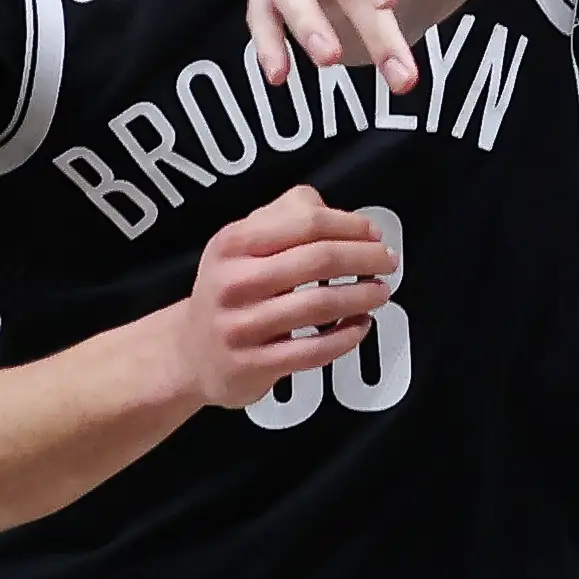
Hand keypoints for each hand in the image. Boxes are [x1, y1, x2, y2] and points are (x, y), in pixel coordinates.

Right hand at [176, 185, 393, 408]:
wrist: (189, 352)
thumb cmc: (231, 287)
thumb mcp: (244, 241)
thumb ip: (286, 214)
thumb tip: (337, 212)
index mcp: (232, 244)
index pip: (306, 222)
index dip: (350, 226)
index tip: (374, 234)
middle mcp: (232, 283)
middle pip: (317, 260)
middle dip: (364, 258)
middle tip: (388, 262)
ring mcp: (240, 327)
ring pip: (319, 305)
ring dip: (361, 296)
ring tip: (380, 292)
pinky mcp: (252, 366)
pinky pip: (313, 350)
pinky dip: (347, 337)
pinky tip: (361, 326)